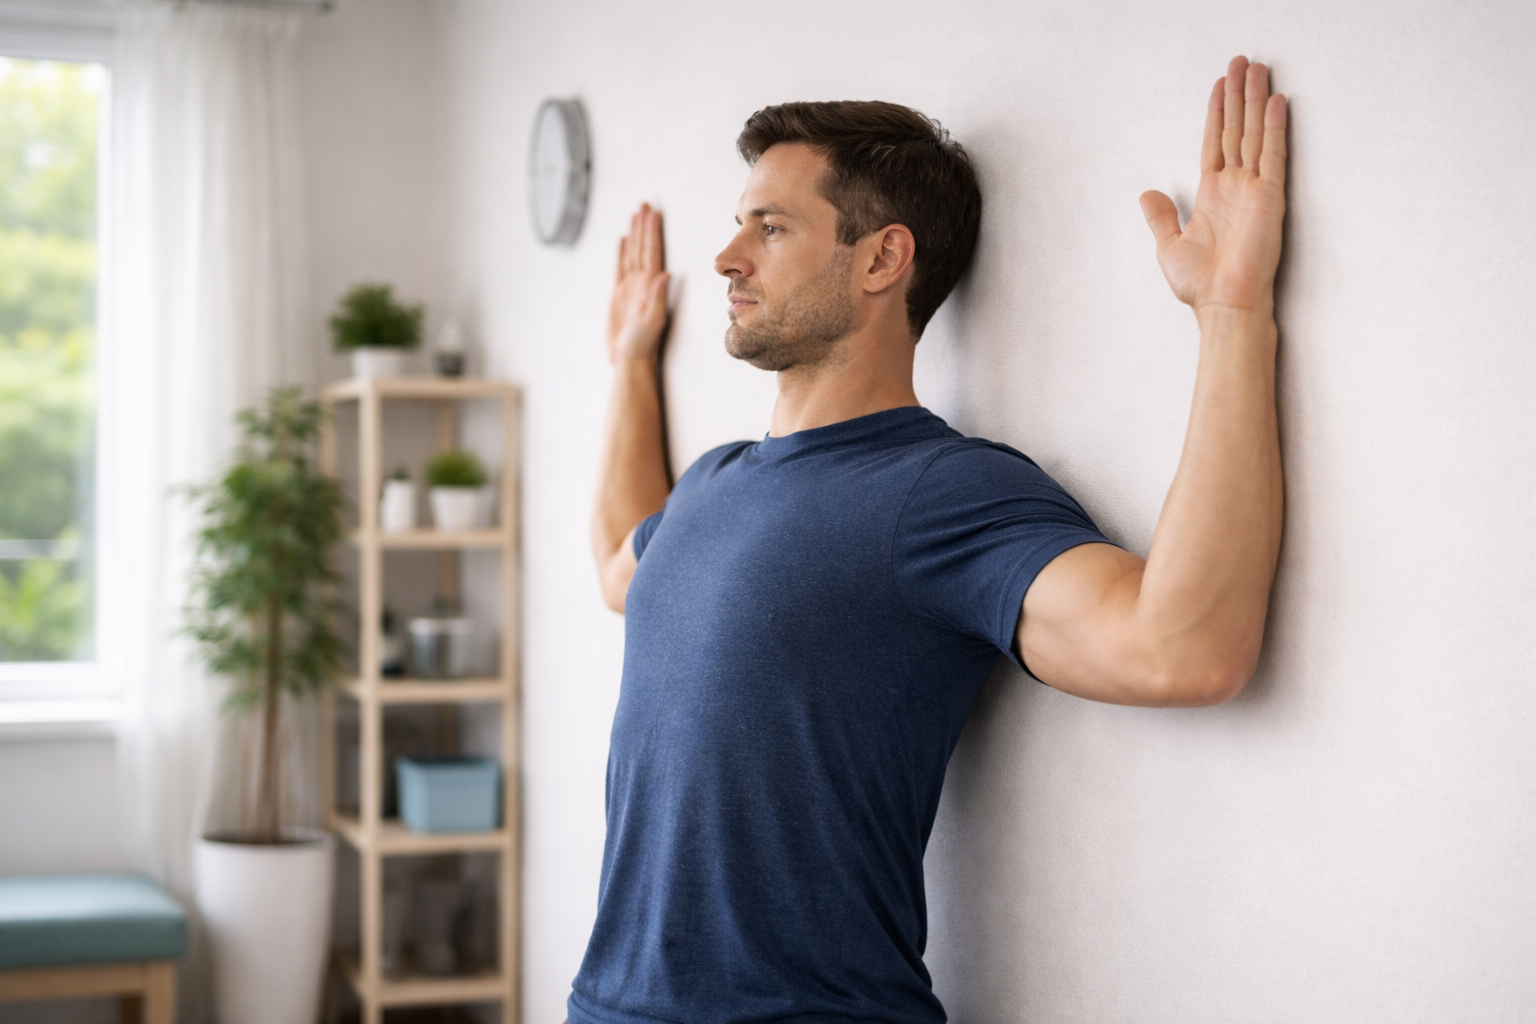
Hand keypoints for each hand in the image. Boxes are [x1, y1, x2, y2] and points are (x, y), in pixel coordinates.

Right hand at [607, 203, 670, 363]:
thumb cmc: (642, 345)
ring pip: (632, 253)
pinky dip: (622, 252)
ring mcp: (630, 288)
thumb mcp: (652, 322)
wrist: (629, 359)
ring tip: (636, 214)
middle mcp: (641, 283)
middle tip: (645, 204)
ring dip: (635, 234)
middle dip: (644, 225)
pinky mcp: (619, 295)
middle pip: (642, 247)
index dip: (652, 232)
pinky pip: (620, 267)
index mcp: (649, 285)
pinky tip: (624, 240)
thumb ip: (658, 298)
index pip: (651, 252)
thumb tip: (666, 275)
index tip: (654, 213)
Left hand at [1140, 57, 1286, 316]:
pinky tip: (1277, 102)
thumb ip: (1161, 216)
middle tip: (1243, 62)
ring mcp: (1254, 188)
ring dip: (1256, 100)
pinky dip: (1274, 127)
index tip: (1221, 85)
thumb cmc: (1200, 284)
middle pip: (1236, 129)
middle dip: (1239, 95)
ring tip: (1258, 68)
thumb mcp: (1168, 245)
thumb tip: (1147, 194)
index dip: (1217, 112)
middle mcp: (1235, 186)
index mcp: (1212, 194)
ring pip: (1254, 133)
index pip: (1215, 142)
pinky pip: (1273, 154)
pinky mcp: (1270, 197)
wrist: (1223, 303)